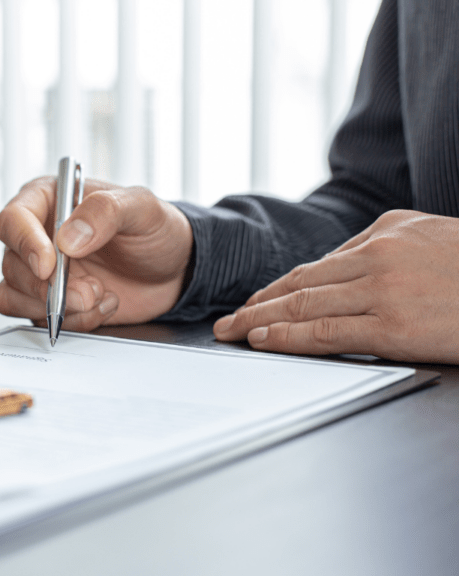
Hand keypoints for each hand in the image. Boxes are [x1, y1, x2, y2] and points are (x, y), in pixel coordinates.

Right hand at [0, 177, 193, 329]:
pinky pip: (35, 319)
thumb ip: (105, 211)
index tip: (49, 266)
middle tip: (90, 291)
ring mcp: (40, 272)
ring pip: (14, 295)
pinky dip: (71, 321)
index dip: (25, 244)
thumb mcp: (142, 208)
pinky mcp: (47, 301)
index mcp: (49, 200)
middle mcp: (37, 236)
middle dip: (50, 287)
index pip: (12, 220)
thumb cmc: (155, 230)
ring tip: (100, 295)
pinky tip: (102, 307)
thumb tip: (67, 238)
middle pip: (12, 264)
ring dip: (57, 306)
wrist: (173, 271)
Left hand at [213, 210, 458, 362]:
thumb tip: (338, 268)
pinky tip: (264, 341)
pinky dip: (288, 337)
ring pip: (304, 305)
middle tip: (227, 322)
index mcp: (387, 231)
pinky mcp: (393, 326)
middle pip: (299, 284)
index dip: (278, 287)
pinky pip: (326, 333)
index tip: (254, 303)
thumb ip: (385, 248)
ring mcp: (383, 291)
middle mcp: (378, 256)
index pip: (316, 265)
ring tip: (234, 334)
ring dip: (261, 321)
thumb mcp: (434, 237)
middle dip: (257, 305)